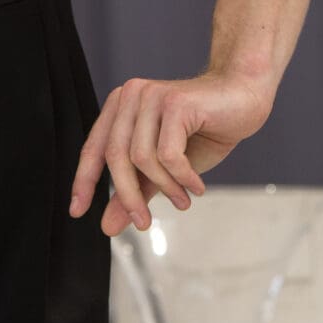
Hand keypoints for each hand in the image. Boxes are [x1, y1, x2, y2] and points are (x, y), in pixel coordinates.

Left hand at [69, 71, 273, 238]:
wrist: (245, 99)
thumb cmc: (206, 130)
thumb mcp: (165, 168)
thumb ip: (137, 190)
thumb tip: (108, 225)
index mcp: (122, 107)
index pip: (94, 148)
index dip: (84, 180)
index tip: (77, 210)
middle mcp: (132, 96)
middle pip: (115, 156)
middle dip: (128, 196)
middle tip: (143, 224)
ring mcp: (152, 96)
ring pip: (141, 158)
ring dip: (164, 188)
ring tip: (182, 200)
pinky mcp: (175, 103)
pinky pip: (168, 155)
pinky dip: (182, 178)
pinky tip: (196, 186)